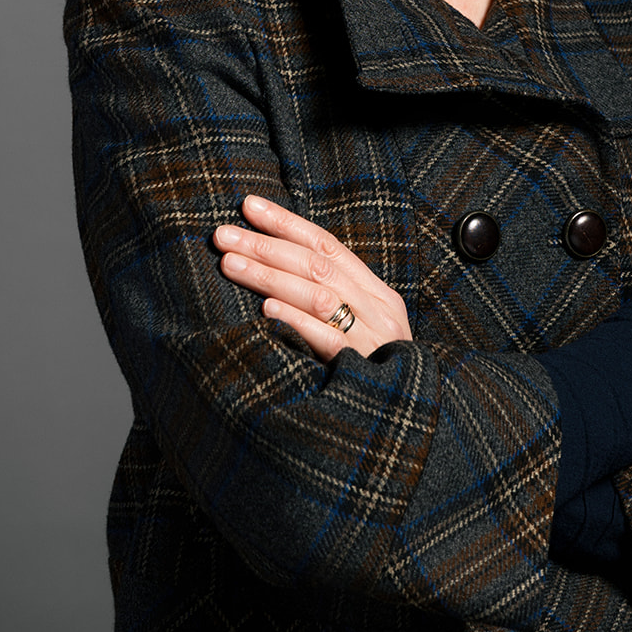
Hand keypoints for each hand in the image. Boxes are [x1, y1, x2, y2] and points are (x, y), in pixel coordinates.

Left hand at [214, 194, 412, 361]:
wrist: (409, 426)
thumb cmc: (375, 378)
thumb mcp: (361, 332)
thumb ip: (330, 302)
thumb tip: (277, 272)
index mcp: (376, 294)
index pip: (327, 244)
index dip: (286, 222)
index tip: (248, 205)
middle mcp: (378, 308)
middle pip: (316, 264)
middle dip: (265, 245)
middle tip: (222, 235)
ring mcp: (374, 338)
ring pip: (318, 294)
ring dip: (270, 276)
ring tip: (230, 263)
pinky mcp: (364, 369)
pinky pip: (328, 339)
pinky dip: (297, 321)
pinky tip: (266, 310)